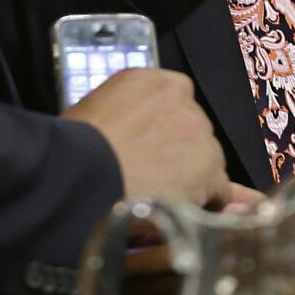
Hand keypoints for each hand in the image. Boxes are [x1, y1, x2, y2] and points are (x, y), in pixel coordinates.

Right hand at [63, 67, 234, 208]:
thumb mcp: (95, 112)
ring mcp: (201, 135)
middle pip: (195, 132)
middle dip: (180, 153)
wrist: (83, 173)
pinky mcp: (210, 169)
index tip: (151, 148)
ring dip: (192, 179)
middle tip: (152, 176)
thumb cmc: (76, 145)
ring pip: (208, 162)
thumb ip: (124, 115)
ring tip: (161, 198)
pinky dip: (202, 204)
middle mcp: (185, 102)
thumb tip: (127, 134)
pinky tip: (176, 211)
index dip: (165, 130)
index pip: (175, 104)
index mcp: (156, 82)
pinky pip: (218, 191)